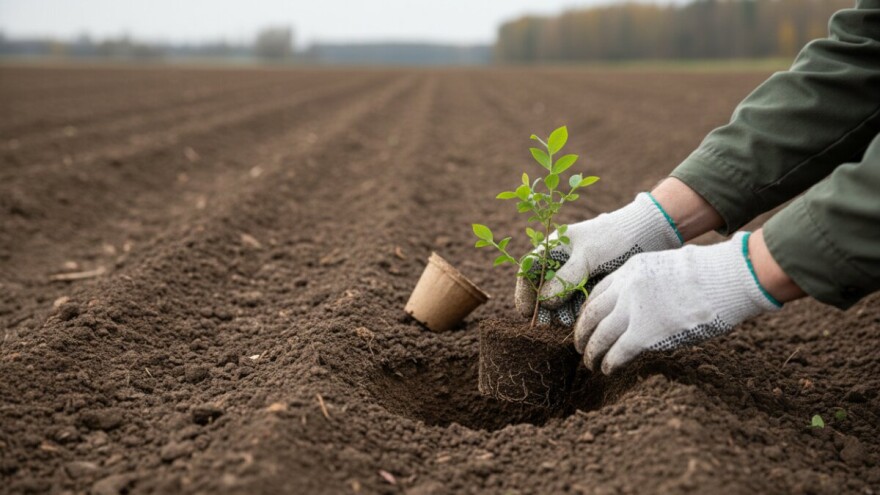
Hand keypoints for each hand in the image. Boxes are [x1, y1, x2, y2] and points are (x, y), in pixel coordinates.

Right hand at [515, 192, 682, 325]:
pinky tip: (579, 321)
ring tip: (566, 324)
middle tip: (547, 325)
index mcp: (553, 247)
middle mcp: (560, 263)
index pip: (528, 270)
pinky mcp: (589, 286)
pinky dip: (574, 313)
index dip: (524, 292)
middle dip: (542, 308)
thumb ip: (565, 278)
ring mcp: (575, 276)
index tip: (527, 313)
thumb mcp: (588, 256)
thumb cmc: (613, 238)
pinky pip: (575, 304)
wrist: (646, 235)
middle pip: (541, 289)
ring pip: (558, 300)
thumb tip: (544, 302)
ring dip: (558, 313)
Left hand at [574, 232, 781, 373]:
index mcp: (630, 270)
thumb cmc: (707, 275)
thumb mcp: (666, 268)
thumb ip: (647, 285)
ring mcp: (633, 310)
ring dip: (592, 351)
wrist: (725, 279)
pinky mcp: (644, 333)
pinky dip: (609, 362)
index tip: (586, 322)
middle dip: (582, 332)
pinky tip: (607, 369)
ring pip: (599, 335)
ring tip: (589, 362)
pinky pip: (617, 351)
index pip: (598, 292)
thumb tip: (644, 306)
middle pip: (592, 314)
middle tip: (579, 345)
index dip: (589, 311)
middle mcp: (625, 288)